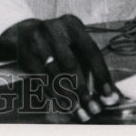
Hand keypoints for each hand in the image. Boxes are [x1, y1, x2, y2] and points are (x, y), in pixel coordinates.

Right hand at [0, 15, 119, 122]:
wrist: (24, 32)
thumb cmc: (58, 43)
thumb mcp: (74, 45)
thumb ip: (91, 66)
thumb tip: (112, 95)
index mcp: (71, 24)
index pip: (91, 50)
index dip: (100, 74)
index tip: (108, 95)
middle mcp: (53, 28)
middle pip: (71, 63)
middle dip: (83, 89)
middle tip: (92, 108)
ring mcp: (36, 39)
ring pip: (55, 72)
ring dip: (68, 95)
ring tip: (79, 111)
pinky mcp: (25, 52)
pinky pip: (41, 77)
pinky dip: (53, 93)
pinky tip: (62, 103)